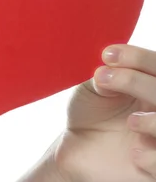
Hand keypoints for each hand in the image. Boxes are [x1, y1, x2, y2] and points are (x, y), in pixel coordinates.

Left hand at [54, 43, 155, 180]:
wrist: (77, 146)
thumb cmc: (89, 112)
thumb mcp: (94, 88)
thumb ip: (108, 75)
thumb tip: (111, 68)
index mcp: (150, 85)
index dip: (139, 57)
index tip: (107, 55)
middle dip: (138, 81)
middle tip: (103, 78)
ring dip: (155, 122)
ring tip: (130, 122)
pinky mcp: (155, 168)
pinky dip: (154, 157)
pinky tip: (135, 153)